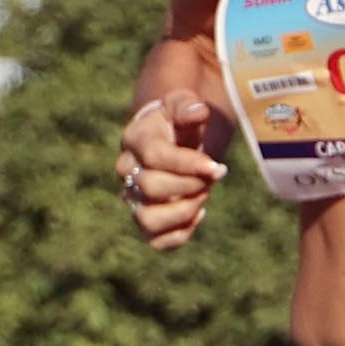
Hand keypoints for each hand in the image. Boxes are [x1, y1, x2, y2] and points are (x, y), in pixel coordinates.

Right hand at [118, 92, 225, 247]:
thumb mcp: (183, 104)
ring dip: (182, 213)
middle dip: (189, 185)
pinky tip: (197, 214)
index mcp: (135, 139)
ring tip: (202, 197)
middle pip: (150, 188)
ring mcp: (132, 198)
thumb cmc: (179, 121)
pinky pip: (155, 241)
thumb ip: (188, 106)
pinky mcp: (145, 220)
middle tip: (211, 177)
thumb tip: (197, 111)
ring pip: (146, 220)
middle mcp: (127, 171)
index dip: (188, 165)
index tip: (217, 167)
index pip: (155, 157)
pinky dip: (180, 235)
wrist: (173, 139)